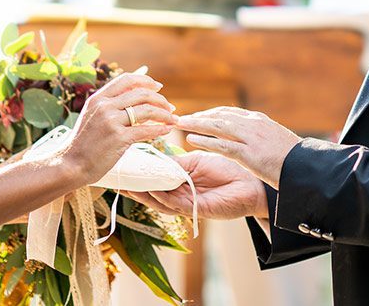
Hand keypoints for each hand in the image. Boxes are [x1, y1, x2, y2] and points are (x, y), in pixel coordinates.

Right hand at [63, 73, 175, 185]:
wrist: (71, 164)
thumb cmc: (83, 143)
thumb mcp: (92, 116)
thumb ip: (109, 105)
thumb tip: (134, 98)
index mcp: (98, 98)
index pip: (126, 79)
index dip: (146, 81)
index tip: (158, 87)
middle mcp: (105, 106)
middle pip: (141, 94)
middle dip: (160, 99)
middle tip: (170, 108)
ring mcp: (111, 121)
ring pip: (146, 110)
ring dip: (164, 114)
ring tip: (173, 120)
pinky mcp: (118, 138)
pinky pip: (145, 130)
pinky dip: (160, 129)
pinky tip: (167, 130)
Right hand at [126, 151, 267, 219]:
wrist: (251, 182)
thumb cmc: (227, 169)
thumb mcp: (197, 161)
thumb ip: (176, 164)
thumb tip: (155, 159)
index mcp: (180, 182)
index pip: (156, 180)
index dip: (140, 177)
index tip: (123, 169)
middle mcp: (181, 195)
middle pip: (153, 194)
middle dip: (135, 189)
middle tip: (117, 181)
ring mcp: (188, 204)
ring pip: (161, 202)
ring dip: (144, 195)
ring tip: (128, 187)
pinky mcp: (197, 210)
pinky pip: (176, 205)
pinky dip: (163, 198)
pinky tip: (153, 190)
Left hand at [176, 107, 299, 188]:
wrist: (307, 168)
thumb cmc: (294, 159)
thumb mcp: (276, 141)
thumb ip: (261, 136)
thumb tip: (252, 139)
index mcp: (259, 120)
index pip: (229, 112)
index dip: (211, 113)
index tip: (197, 115)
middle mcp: (253, 124)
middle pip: (219, 115)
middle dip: (199, 116)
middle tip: (181, 118)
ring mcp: (251, 138)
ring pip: (217, 126)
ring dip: (196, 124)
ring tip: (180, 124)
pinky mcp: (249, 154)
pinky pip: (222, 145)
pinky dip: (205, 141)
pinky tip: (191, 140)